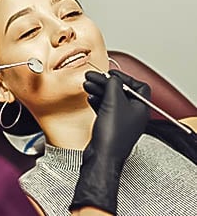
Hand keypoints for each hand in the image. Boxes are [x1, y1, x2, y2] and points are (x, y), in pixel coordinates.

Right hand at [70, 70, 150, 213]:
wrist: (102, 156)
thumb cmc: (112, 135)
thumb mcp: (114, 101)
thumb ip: (114, 85)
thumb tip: (112, 78)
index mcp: (141, 108)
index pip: (139, 86)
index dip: (125, 77)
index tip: (111, 74)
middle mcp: (133, 114)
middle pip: (122, 91)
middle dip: (106, 83)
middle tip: (94, 77)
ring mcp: (122, 121)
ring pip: (112, 100)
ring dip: (100, 90)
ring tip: (88, 84)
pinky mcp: (110, 127)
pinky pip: (105, 109)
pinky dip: (97, 101)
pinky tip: (90, 98)